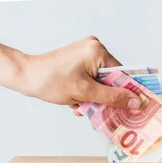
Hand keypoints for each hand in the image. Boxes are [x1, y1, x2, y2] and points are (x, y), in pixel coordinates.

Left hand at [13, 36, 140, 112]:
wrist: (26, 77)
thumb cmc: (51, 81)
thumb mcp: (85, 93)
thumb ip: (112, 97)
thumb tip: (135, 102)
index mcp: (97, 51)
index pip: (122, 74)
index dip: (127, 92)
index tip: (134, 108)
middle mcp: (94, 48)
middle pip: (112, 79)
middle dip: (105, 99)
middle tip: (103, 113)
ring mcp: (85, 54)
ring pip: (101, 83)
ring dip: (94, 99)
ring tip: (83, 108)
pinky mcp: (79, 62)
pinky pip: (92, 80)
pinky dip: (87, 94)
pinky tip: (78, 103)